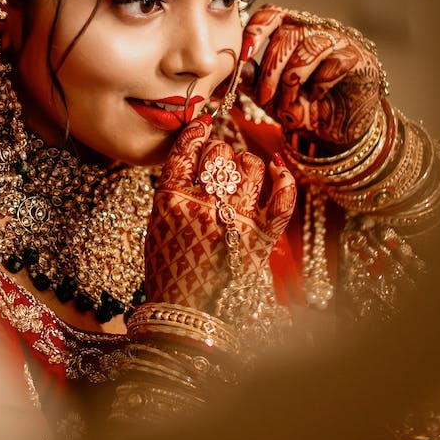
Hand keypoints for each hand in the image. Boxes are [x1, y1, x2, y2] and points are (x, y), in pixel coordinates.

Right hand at [144, 116, 296, 312]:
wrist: (184, 313)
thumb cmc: (168, 268)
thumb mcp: (156, 223)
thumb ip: (173, 189)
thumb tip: (196, 157)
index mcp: (171, 200)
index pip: (187, 150)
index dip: (196, 133)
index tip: (202, 126)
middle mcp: (203, 206)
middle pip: (219, 155)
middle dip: (220, 152)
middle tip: (220, 160)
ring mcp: (234, 222)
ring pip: (250, 168)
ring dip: (247, 161)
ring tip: (242, 168)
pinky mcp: (260, 239)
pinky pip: (281, 199)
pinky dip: (283, 180)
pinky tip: (277, 168)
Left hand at [240, 6, 384, 150]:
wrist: (339, 132)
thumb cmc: (305, 109)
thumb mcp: (272, 98)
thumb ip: (255, 82)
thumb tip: (240, 67)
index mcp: (293, 32)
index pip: (272, 14)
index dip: (256, 29)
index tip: (244, 55)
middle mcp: (317, 30)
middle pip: (288, 34)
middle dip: (271, 70)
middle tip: (265, 97)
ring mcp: (340, 41)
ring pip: (308, 49)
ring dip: (291, 82)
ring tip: (288, 106)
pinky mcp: (359, 58)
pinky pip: (333, 64)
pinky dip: (318, 87)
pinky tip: (316, 100)